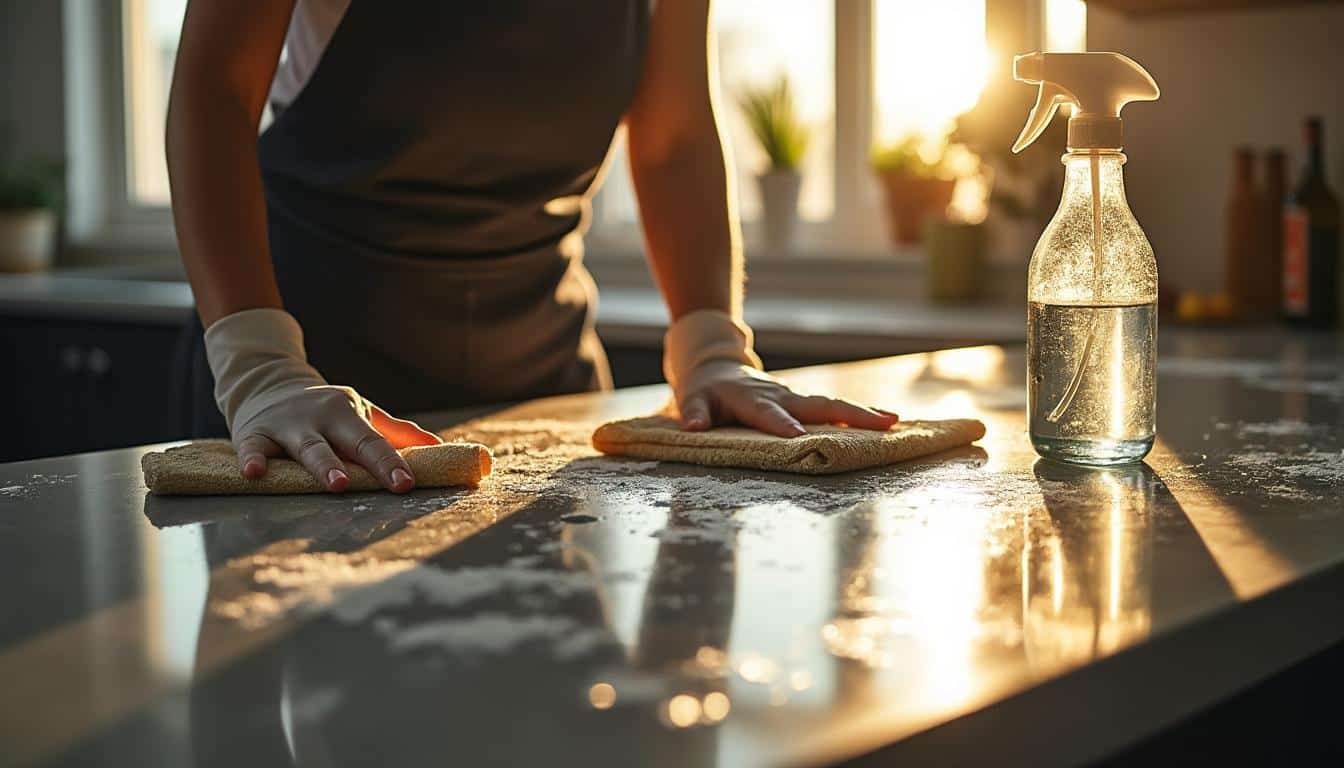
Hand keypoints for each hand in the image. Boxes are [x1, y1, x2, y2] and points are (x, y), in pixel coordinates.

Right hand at [204, 308, 441, 492]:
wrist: (267, 381)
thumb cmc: (324, 409)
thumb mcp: (359, 413)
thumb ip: (395, 432)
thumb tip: (437, 446)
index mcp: (349, 414)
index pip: (375, 441)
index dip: (392, 463)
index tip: (408, 483)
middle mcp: (321, 417)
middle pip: (347, 442)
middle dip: (368, 462)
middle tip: (386, 483)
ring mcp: (287, 425)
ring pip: (307, 447)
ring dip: (323, 465)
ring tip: (337, 484)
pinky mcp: (255, 433)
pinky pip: (252, 447)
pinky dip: (252, 459)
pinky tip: (255, 472)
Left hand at [674, 360, 898, 437]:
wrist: (717, 366)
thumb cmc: (705, 390)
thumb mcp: (691, 399)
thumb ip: (694, 413)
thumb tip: (692, 426)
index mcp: (753, 399)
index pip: (768, 414)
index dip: (781, 425)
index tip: (798, 438)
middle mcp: (781, 396)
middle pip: (820, 405)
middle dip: (851, 414)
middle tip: (884, 423)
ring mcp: (796, 398)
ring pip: (833, 405)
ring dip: (863, 414)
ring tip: (895, 423)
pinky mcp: (804, 403)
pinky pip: (833, 410)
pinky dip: (858, 416)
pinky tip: (886, 425)